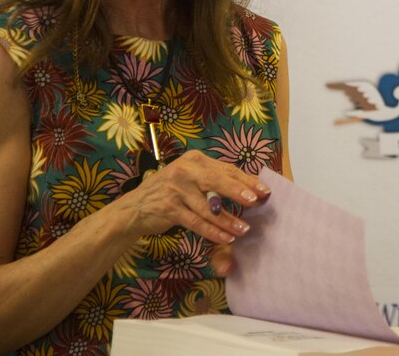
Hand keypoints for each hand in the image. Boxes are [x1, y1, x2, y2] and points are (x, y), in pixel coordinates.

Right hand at [112, 149, 270, 244]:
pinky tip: (226, 238)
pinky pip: (197, 222)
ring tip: (245, 229)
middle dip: (239, 191)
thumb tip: (249, 190)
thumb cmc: (171, 192)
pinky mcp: (170, 208)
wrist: (134, 208)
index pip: (226, 169)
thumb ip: (215, 181)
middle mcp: (186, 170)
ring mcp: (176, 189)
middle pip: (218, 181)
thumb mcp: (191, 179)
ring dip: (229, 220)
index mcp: (195, 160)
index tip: (264, 191)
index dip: (247, 181)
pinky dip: (213, 231)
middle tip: (256, 201)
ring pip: (209, 207)